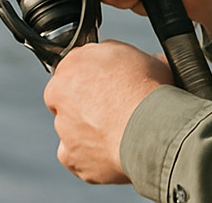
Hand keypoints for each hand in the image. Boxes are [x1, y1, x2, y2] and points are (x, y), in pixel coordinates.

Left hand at [44, 39, 171, 183]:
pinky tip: (113, 148)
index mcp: (75, 61)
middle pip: (68, 96)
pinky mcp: (69, 156)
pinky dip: (91, 153)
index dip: (94, 73)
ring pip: (72, 126)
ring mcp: (63, 126)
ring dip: (89, 127)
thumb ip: (117, 55)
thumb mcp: (140, 55)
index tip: (110, 82)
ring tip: (121, 129)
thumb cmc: (150, 88)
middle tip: (113, 106)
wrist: (150, 129)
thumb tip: (123, 62)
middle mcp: (60, 91)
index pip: (76, 64)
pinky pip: (77, 154)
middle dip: (85, 100)